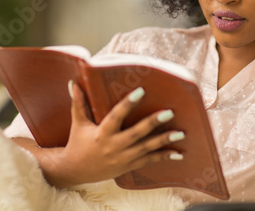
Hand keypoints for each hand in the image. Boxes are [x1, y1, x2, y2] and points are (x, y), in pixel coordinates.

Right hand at [20, 82, 184, 187]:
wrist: (75, 171)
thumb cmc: (78, 142)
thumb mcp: (78, 123)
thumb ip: (79, 103)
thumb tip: (73, 83)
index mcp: (101, 133)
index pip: (116, 116)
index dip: (128, 104)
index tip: (141, 91)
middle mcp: (113, 146)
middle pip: (136, 134)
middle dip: (153, 123)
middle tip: (169, 113)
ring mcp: (122, 158)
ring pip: (146, 149)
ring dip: (164, 141)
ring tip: (181, 133)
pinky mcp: (128, 166)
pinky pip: (149, 161)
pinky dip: (163, 156)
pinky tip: (178, 153)